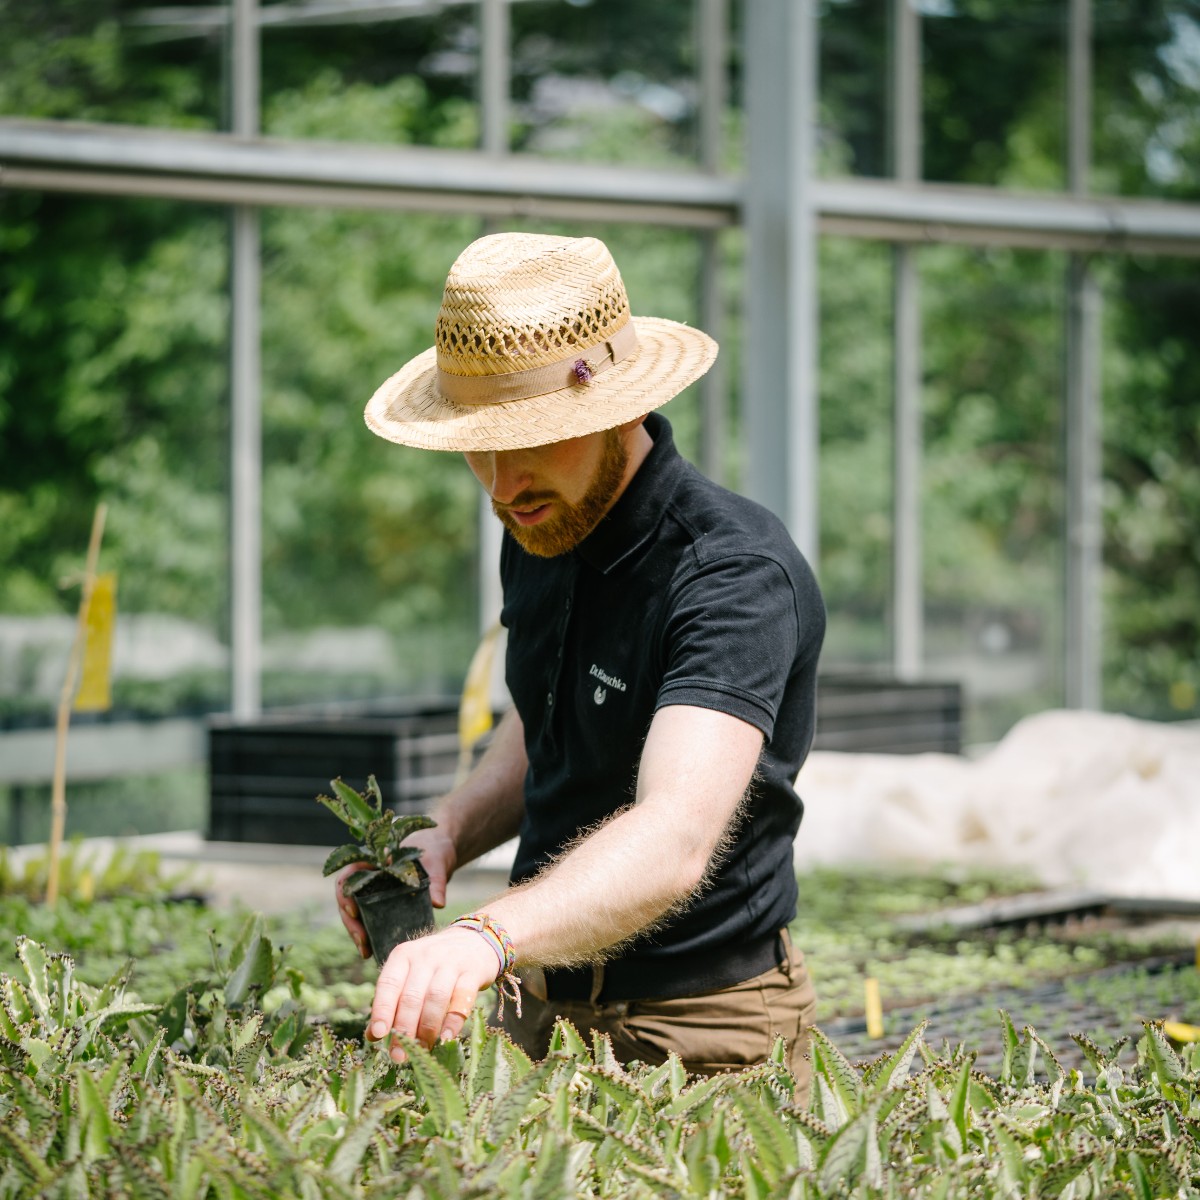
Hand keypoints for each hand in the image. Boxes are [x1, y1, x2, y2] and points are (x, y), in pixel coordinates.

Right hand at [335, 826, 458, 958]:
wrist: (438, 854)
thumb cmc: (433, 852)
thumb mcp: (436, 863)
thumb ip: (436, 881)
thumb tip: (437, 904)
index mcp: (374, 860)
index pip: (348, 876)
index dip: (345, 894)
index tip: (354, 911)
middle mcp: (368, 876)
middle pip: (348, 899)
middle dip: (351, 922)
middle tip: (362, 941)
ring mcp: (372, 890)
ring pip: (355, 912)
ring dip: (356, 932)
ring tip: (365, 951)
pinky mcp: (381, 903)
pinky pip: (368, 918)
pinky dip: (368, 934)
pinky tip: (372, 950)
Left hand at [366, 926, 499, 1059]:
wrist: (473, 941)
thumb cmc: (433, 966)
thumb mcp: (409, 975)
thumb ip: (392, 1002)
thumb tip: (372, 1036)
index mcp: (403, 956)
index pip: (388, 984)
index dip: (382, 1010)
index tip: (378, 1034)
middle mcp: (425, 956)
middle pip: (412, 996)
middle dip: (404, 1029)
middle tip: (400, 1056)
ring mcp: (450, 962)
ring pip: (435, 998)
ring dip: (427, 1028)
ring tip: (422, 1050)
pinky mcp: (472, 971)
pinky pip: (462, 997)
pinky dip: (453, 1019)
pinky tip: (447, 1037)